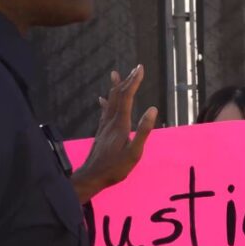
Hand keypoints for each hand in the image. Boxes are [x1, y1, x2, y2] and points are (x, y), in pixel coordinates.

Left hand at [72, 65, 157, 202]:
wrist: (92, 176)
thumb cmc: (115, 168)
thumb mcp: (134, 152)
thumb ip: (144, 131)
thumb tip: (152, 109)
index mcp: (120, 124)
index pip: (127, 97)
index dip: (134, 82)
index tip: (140, 69)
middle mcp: (111, 121)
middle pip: (118, 96)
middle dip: (128, 80)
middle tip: (135, 68)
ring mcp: (104, 126)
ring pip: (110, 101)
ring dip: (115, 87)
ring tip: (116, 74)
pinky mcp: (101, 132)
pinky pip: (104, 111)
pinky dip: (106, 101)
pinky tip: (102, 99)